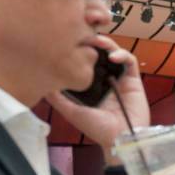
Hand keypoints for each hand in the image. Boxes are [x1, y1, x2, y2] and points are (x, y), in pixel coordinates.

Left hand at [44, 36, 148, 160]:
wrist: (120, 139)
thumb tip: (41, 81)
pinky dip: (122, 54)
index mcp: (90, 83)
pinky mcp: (133, 79)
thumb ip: (57, 98)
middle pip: (98, 52)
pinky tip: (113, 57)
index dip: (78, 48)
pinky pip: (130, 61)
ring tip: (97, 42)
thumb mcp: (72, 111)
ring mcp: (119, 77)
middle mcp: (104, 78)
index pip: (84, 59)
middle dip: (91, 40)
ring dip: (106, 43)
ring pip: (113, 52)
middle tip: (83, 35)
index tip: (69, 42)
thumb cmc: (97, 129)